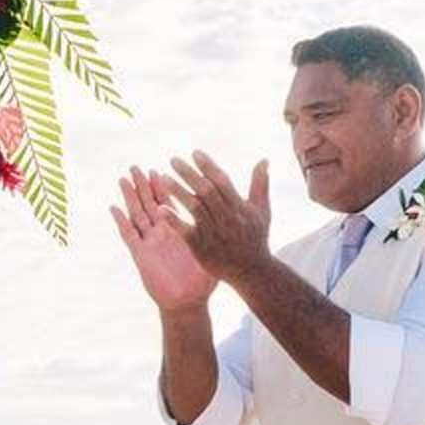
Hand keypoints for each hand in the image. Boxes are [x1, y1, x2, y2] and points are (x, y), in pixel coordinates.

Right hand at [111, 167, 217, 312]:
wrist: (188, 303)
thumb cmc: (201, 280)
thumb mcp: (211, 252)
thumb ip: (217, 233)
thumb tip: (234, 216)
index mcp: (177, 231)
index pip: (170, 203)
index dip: (165, 186)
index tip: (163, 169)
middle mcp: (162, 234)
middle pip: (150, 204)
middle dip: (143, 186)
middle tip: (138, 167)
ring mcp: (150, 243)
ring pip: (138, 214)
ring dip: (130, 197)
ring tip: (124, 179)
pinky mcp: (141, 255)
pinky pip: (129, 235)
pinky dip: (121, 221)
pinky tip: (114, 208)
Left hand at [157, 153, 273, 283]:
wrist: (251, 271)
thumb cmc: (256, 238)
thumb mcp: (261, 210)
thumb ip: (260, 184)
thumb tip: (263, 159)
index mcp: (239, 206)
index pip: (222, 181)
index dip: (208, 166)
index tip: (195, 153)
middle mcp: (226, 217)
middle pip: (206, 190)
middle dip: (189, 174)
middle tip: (173, 160)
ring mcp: (213, 232)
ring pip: (194, 207)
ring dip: (178, 191)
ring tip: (163, 177)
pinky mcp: (201, 246)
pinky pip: (185, 230)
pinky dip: (173, 219)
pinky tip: (160, 208)